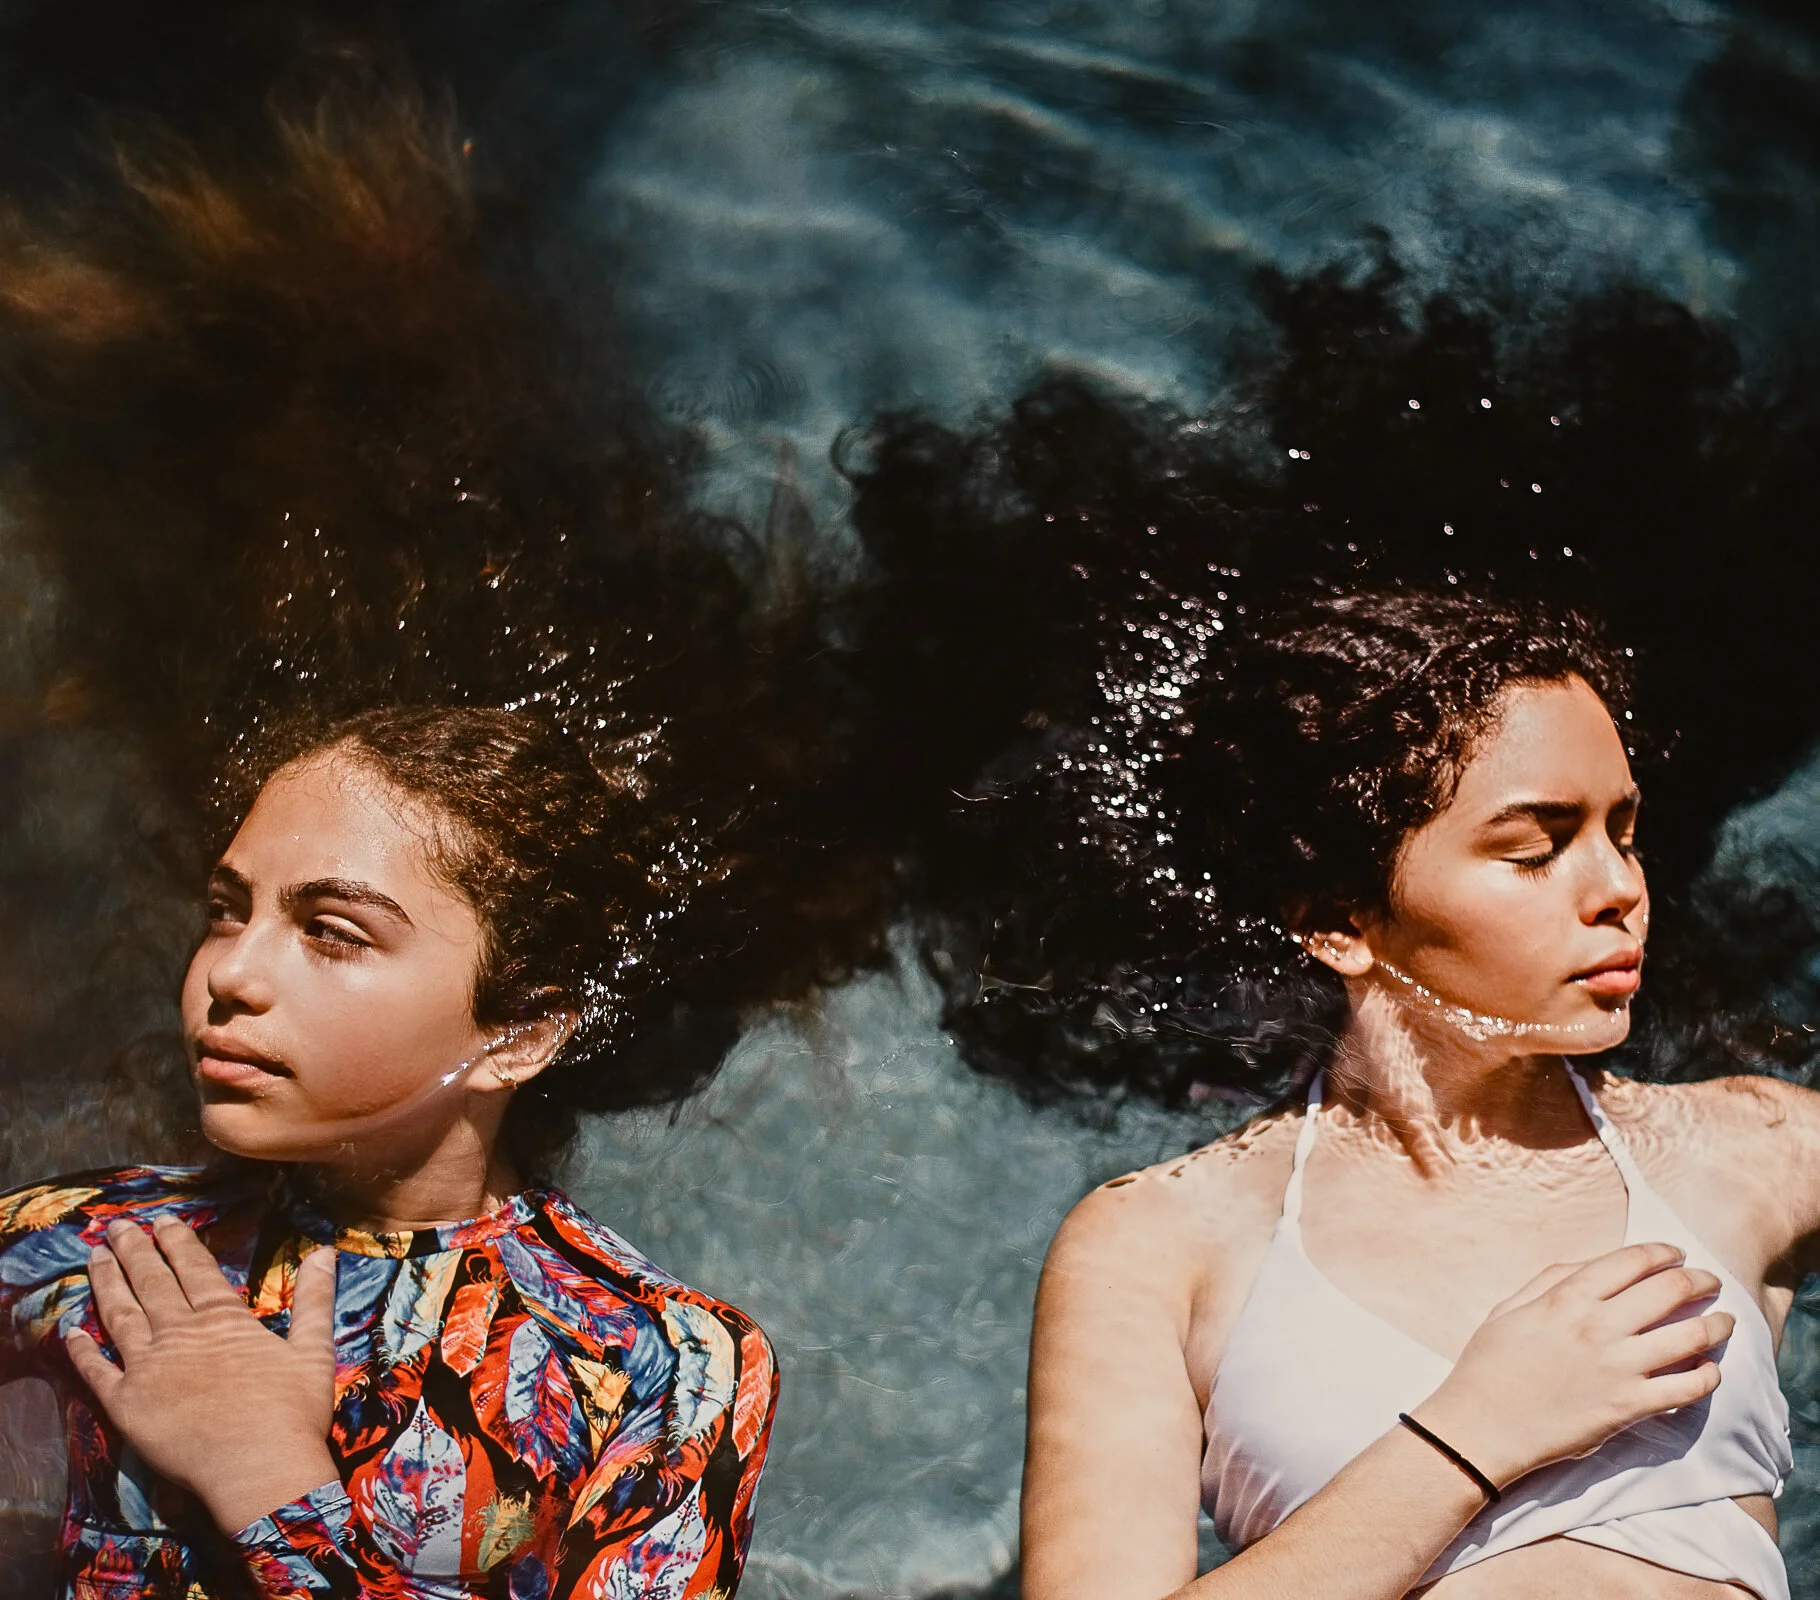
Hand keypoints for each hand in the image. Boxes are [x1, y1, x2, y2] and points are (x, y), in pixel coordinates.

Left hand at [67, 1215, 340, 1533]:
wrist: (258, 1467)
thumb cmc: (292, 1411)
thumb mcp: (313, 1349)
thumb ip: (314, 1299)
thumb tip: (325, 1251)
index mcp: (223, 1318)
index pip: (194, 1268)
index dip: (177, 1241)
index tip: (162, 1220)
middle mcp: (180, 1333)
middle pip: (151, 1282)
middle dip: (134, 1250)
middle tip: (115, 1226)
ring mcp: (149, 1367)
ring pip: (120, 1315)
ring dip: (105, 1284)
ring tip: (94, 1257)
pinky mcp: (126, 1404)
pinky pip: (97, 1372)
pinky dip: (83, 1350)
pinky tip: (72, 1331)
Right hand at [1411, 1241, 1731, 1490]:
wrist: (1482, 1426)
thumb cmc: (1489, 1364)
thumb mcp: (1509, 1307)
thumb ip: (1551, 1279)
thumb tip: (1592, 1265)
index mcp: (1567, 1297)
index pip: (1633, 1261)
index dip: (1663, 1252)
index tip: (1676, 1254)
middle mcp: (1598, 1327)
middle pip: (1670, 1291)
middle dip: (1699, 1280)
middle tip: (1709, 1281)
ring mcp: (1618, 1368)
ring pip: (1690, 1337)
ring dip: (1717, 1325)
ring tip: (1725, 1321)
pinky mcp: (1629, 1408)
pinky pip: (1687, 1389)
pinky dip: (1708, 1375)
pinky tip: (1709, 1369)